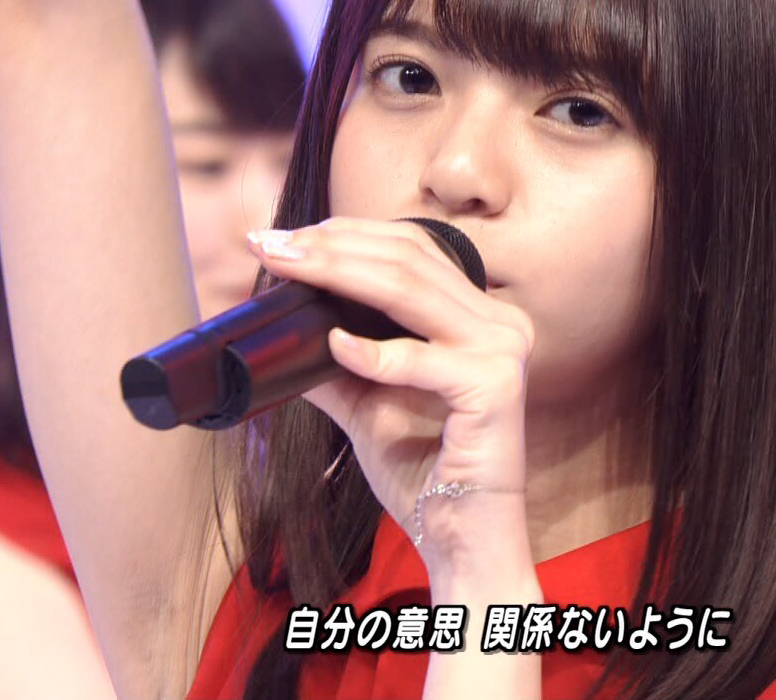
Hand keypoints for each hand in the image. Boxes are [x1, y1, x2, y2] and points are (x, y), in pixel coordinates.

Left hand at [248, 217, 534, 564]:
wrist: (463, 541)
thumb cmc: (426, 474)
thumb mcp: (368, 409)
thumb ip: (337, 369)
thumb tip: (281, 336)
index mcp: (480, 318)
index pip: (412, 251)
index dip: (346, 234)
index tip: (282, 238)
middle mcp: (501, 324)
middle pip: (409, 259)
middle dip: (331, 246)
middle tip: (271, 244)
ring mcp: (503, 352)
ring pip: (411, 290)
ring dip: (340, 273)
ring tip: (288, 267)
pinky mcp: (495, 389)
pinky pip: (422, 360)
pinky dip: (374, 353)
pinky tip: (334, 346)